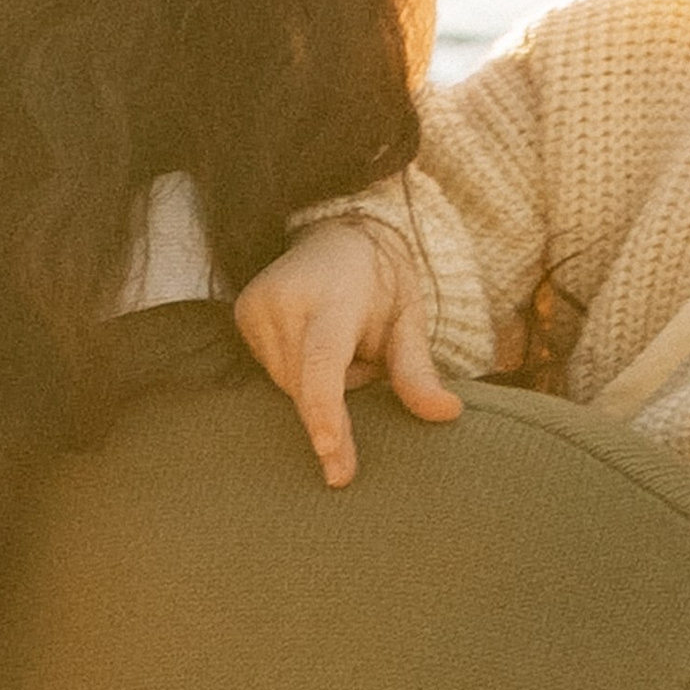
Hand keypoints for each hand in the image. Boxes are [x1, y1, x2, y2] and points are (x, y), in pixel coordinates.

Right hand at [232, 222, 460, 488]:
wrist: (341, 237)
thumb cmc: (381, 285)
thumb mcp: (409, 322)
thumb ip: (418, 371)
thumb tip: (447, 412)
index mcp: (335, 297)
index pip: (324, 362)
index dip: (324, 410)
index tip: (329, 452)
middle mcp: (288, 297)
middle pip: (306, 385)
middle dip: (336, 400)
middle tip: (364, 364)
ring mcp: (258, 303)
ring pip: (286, 384)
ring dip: (316, 386)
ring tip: (340, 346)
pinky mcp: (242, 312)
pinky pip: (272, 370)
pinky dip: (297, 373)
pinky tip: (312, 344)